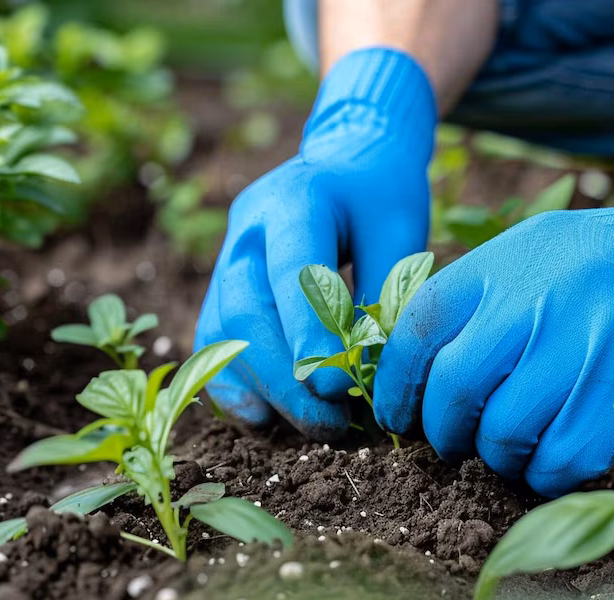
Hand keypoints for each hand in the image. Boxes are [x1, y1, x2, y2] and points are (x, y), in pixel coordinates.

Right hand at [196, 48, 435, 439]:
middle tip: (331, 422)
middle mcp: (248, 228)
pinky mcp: (222, 286)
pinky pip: (214, 341)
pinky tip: (266, 419)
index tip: (335, 388)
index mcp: (296, 199)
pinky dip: (235, 384)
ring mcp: (227, 257)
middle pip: (245, 309)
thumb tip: (371, 374)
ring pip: (223, 331)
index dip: (307, 334)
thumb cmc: (380, 196)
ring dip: (263, 388)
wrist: (347, 160)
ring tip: (314, 426)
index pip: (292, 271)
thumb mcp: (400, 231)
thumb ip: (385, 293)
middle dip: (285, 377)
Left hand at [373, 132, 613, 495]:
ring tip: (510, 450)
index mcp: (506, 260)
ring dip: (499, 457)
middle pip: (457, 387)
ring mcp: (591, 340)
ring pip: (509, 430)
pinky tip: (552, 461)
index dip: (394, 383)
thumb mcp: (538, 247)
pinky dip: (549, 473)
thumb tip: (413, 363)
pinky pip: (569, 455)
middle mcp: (542, 296)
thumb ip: (480, 294)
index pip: (419, 327)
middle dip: (444, 431)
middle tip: (455, 443)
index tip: (397, 415)